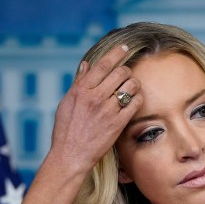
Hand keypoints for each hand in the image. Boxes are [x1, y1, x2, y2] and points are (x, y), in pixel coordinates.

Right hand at [49, 45, 141, 175]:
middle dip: (127, 71)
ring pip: (130, 86)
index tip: (125, 48)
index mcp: (81, 90)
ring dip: (135, 84)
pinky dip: (138, 98)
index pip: (103, 64)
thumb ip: (78, 83)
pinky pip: (135, 103)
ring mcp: (107, 110)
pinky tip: (135, 100)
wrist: (70, 155)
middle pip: (120, 73)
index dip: (116, 53)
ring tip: (132, 87)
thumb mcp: (66, 103)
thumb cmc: (66, 130)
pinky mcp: (117, 123)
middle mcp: (94, 97)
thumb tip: (86, 64)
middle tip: (127, 75)